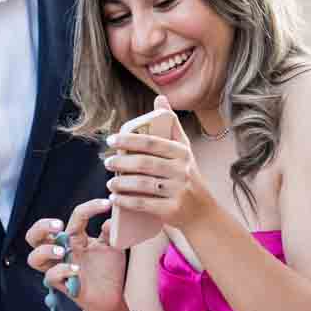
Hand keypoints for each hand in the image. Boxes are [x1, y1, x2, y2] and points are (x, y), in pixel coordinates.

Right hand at [25, 200, 127, 310]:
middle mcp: (62, 251)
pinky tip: (76, 271)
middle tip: (59, 226)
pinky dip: (61, 271)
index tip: (106, 204)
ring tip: (61, 251)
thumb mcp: (113, 247)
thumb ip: (111, 233)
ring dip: (45, 251)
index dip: (90, 207)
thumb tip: (109, 220)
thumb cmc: (108, 270)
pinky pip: (50, 277)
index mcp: (75, 238)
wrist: (112, 296)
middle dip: (42, 227)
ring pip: (34, 258)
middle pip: (35, 236)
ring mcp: (59, 268)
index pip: (75, 216)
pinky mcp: (62, 284)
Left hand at [104, 96, 210, 231]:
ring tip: (110, 182)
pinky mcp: (172, 210)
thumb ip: (171, 126)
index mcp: (182, 153)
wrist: (203, 212)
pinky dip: (126, 201)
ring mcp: (178, 191)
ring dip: (121, 183)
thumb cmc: (188, 177)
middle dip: (121, 162)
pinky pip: (144, 204)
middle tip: (106, 162)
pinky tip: (116, 198)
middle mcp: (182, 170)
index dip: (128, 139)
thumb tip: (160, 98)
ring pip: (142, 184)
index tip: (111, 139)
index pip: (151, 142)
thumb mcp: (184, 150)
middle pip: (144, 163)